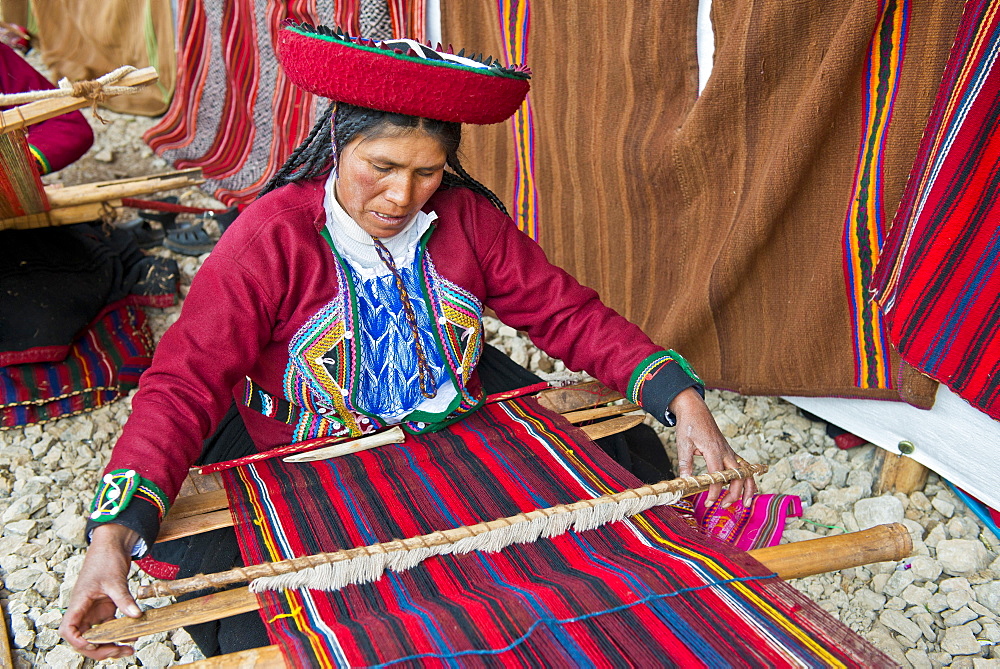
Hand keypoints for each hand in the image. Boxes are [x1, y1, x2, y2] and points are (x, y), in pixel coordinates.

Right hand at [59, 524, 142, 659]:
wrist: (112, 544)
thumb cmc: (106, 558)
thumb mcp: (115, 580)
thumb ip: (124, 599)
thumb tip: (136, 616)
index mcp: (78, 603)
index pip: (68, 629)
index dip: (78, 641)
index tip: (94, 645)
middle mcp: (83, 610)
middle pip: (83, 638)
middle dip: (99, 649)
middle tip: (120, 651)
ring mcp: (94, 610)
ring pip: (97, 635)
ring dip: (110, 644)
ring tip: (129, 648)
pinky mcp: (105, 607)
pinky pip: (109, 626)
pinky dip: (119, 633)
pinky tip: (133, 636)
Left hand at [670, 388, 756, 507]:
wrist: (695, 409)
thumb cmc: (690, 425)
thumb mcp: (683, 444)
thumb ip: (686, 464)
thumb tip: (685, 481)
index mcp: (714, 451)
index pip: (718, 477)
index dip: (715, 491)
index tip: (710, 502)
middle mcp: (726, 452)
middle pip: (738, 477)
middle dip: (735, 494)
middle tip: (724, 506)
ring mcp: (730, 452)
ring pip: (746, 473)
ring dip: (748, 489)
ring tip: (746, 504)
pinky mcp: (730, 452)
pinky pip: (743, 467)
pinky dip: (747, 479)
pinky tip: (746, 489)